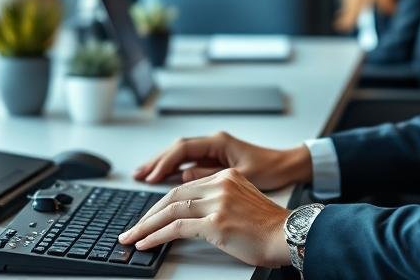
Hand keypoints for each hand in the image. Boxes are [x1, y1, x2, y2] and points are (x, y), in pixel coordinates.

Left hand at [118, 168, 290, 267]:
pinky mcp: (216, 222)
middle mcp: (220, 184)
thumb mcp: (241, 202)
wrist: (287, 236)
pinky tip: (146, 243)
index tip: (148, 217)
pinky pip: (177, 227)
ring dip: (146, 226)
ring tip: (132, 238)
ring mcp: (217, 202)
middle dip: (149, 214)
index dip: (162, 203)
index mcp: (226, 177)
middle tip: (133, 228)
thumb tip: (191, 214)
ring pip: (171, 210)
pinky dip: (157, 236)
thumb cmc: (268, 227)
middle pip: (173, 195)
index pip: (184, 187)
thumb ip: (218, 200)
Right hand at [133, 131, 311, 190]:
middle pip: (178, 150)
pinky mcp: (216, 159)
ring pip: (181, 155)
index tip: (151, 176)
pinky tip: (164, 179)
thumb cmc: (271, 169)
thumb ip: (211, 176)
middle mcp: (214, 142)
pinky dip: (175, 170)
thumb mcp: (241, 176)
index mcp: (219, 142)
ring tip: (144, 175)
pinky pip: (189, 162)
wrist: (288, 167)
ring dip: (163, 165)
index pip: (183, 149)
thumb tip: (184, 176)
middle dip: (157, 161)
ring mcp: (214, 150)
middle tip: (139, 174)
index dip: (165, 162)